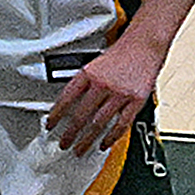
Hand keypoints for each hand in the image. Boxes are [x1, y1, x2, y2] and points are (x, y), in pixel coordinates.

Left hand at [45, 35, 162, 152]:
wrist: (143, 45)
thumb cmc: (119, 54)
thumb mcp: (94, 63)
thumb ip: (83, 82)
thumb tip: (69, 103)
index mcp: (88, 74)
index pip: (66, 98)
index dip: (56, 114)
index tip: (50, 125)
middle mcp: (102, 84)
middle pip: (81, 115)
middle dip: (70, 133)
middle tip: (63, 144)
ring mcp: (120, 94)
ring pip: (99, 123)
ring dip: (87, 139)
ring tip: (79, 149)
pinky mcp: (136, 101)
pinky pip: (122, 124)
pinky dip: (111, 137)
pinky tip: (103, 145)